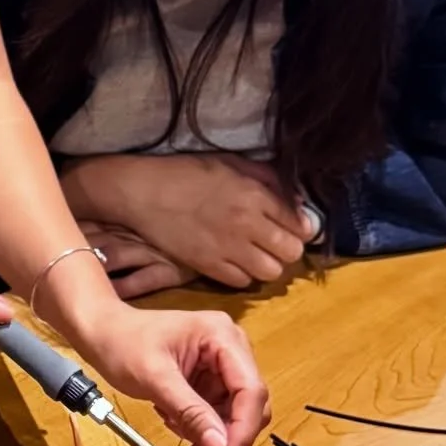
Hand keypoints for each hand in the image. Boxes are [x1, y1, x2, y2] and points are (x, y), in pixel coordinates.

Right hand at [64, 153, 312, 288]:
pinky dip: (243, 274)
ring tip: (257, 255)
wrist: (143, 192)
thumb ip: (266, 178)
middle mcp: (247, 224)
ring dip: (268, 265)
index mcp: (254, 195)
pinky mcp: (208, 265)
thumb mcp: (230, 163)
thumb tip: (296, 199)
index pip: (300, 223)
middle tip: (276, 243)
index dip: (302, 228)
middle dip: (288, 249)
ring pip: (270, 272)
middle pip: (291, 252)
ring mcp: (227, 248)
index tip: (296, 227)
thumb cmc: (185, 172)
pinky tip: (234, 261)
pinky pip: (242, 282)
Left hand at [75, 299, 269, 445]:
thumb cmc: (122, 342)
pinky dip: (198, 422)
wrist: (101, 332)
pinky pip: (216, 410)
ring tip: (172, 422)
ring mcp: (220, 363)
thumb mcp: (155, 379)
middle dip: (225, 432)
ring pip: (233, 412)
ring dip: (207, 429)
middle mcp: (230, 347)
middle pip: (248, 403)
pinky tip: (171, 415)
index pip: (251, 389)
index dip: (244, 427)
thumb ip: (190, 413)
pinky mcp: (209, 377)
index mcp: (222, 336)